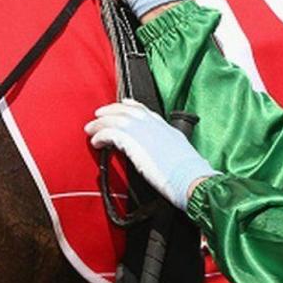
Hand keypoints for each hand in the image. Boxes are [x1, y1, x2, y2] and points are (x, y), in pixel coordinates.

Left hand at [84, 99, 217, 210]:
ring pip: (115, 119)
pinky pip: (110, 134)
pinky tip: (97, 143)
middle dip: (110, 110)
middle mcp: (154, 125)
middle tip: (99, 114)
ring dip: (100, 123)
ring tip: (91, 129)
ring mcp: (143, 131)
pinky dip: (100, 136)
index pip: (145, 111)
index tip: (124, 104)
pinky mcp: (133, 141)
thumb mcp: (180, 154)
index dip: (131, 106)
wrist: (191, 177)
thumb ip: (168, 148)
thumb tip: (162, 154)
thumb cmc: (190, 173)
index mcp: (166, 128)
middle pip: (127, 110)